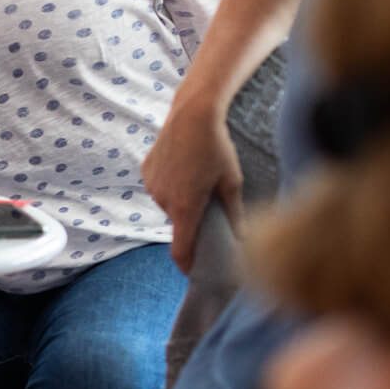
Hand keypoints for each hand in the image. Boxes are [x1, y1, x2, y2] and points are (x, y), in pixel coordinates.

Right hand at [142, 94, 242, 271]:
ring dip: (181, 202)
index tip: (194, 273)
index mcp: (185, 208)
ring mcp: (152, 185)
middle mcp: (163, 200)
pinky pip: (160, 188)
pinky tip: (184, 168)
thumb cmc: (217, 148)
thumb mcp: (232, 182)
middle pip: (178, 224)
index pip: (180, 250)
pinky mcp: (146, 172)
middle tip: (209, 208)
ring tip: (198, 181)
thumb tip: (243, 239)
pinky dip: (171, 186)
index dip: (186, 266)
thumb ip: (234, 214)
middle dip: (191, 222)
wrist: (192, 115)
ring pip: (169, 205)